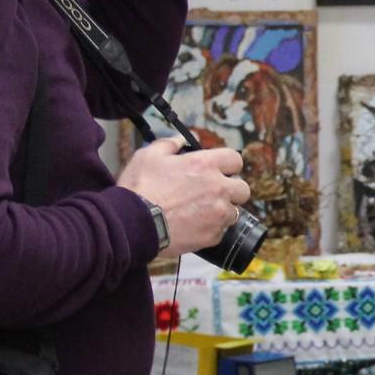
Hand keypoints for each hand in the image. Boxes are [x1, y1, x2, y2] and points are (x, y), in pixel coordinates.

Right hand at [118, 136, 246, 255]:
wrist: (132, 223)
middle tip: (213, 192)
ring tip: (200, 212)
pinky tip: (194, 226)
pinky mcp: (212, 236)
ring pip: (234, 212)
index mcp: (206, 165)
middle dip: (231, 190)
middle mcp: (218, 189)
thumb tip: (182, 139)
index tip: (219, 170)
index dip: (227, 164)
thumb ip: (169, 144)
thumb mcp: (149, 155)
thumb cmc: (140, 187)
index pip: (235, 159)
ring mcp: (218, 214)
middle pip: (242, 189)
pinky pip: (221, 231)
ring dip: (222, 211)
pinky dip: (211, 229)